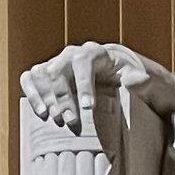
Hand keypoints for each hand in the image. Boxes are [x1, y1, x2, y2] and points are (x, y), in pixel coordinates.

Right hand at [20, 41, 174, 130]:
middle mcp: (72, 55)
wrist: (117, 75)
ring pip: (43, 73)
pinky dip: (31, 92)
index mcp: (96, 53)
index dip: (84, 84)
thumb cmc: (132, 79)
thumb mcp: (144, 79)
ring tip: (53, 119)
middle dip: (64, 97)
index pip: (84, 62)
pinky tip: (40, 112)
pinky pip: (31, 78)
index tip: (88, 107)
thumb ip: (143, 81)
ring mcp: (57, 64)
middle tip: (70, 122)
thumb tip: (137, 80)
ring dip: (45, 96)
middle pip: (60, 70)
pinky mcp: (46, 75)